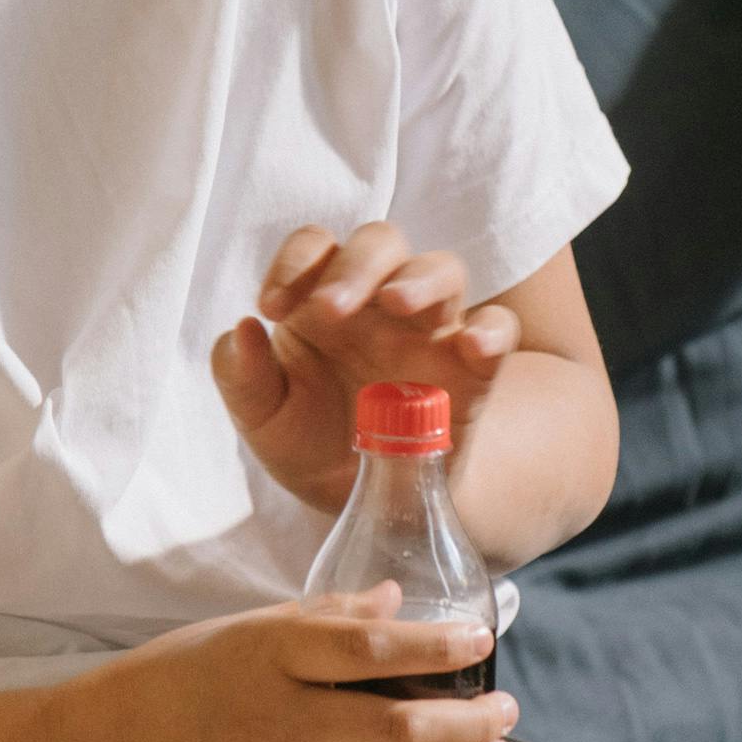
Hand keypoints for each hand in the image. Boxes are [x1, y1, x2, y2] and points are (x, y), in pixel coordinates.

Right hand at [66, 588, 516, 741]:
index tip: (479, 638)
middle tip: (506, 709)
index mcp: (270, 656)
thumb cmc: (174, 680)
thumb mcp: (241, 629)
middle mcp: (281, 722)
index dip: (436, 647)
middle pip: (398, 728)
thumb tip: (395, 601)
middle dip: (470, 722)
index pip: (372, 649)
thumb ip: (321, 617)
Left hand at [209, 221, 519, 516]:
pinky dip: (492, 331)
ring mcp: (431, 330)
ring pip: (442, 270)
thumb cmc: (309, 440)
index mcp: (323, 300)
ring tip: (397, 304)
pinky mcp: (475, 368)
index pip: (315, 247)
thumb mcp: (262, 415)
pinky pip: (498, 330)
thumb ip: (242, 374)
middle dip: (356, 266)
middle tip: (330, 309)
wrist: (364, 499)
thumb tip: (243, 328)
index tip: (271, 308)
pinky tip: (471, 345)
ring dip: (419, 280)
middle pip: (381, 243)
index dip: (293, 264)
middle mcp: (380, 302)